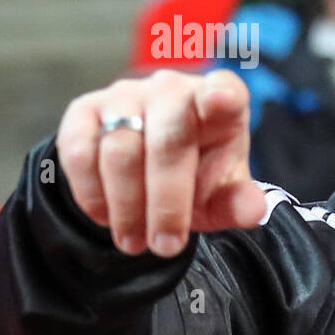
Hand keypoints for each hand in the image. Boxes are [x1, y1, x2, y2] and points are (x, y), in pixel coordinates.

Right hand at [54, 70, 266, 256]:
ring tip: (134, 242)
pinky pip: (79, 151)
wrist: (147, 171)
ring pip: (120, 150)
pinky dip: (91, 192)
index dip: (221, 95)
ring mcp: (126, 94)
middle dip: (165, 202)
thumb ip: (238, 202)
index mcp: (222, 104)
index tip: (219, 102)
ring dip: (127, 206)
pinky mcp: (85, 109)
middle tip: (166, 246)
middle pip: (168, 142)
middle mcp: (173, 89)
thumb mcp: (223, 194)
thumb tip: (255, 210)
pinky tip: (105, 217)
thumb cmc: (197, 176)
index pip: (226, 91)